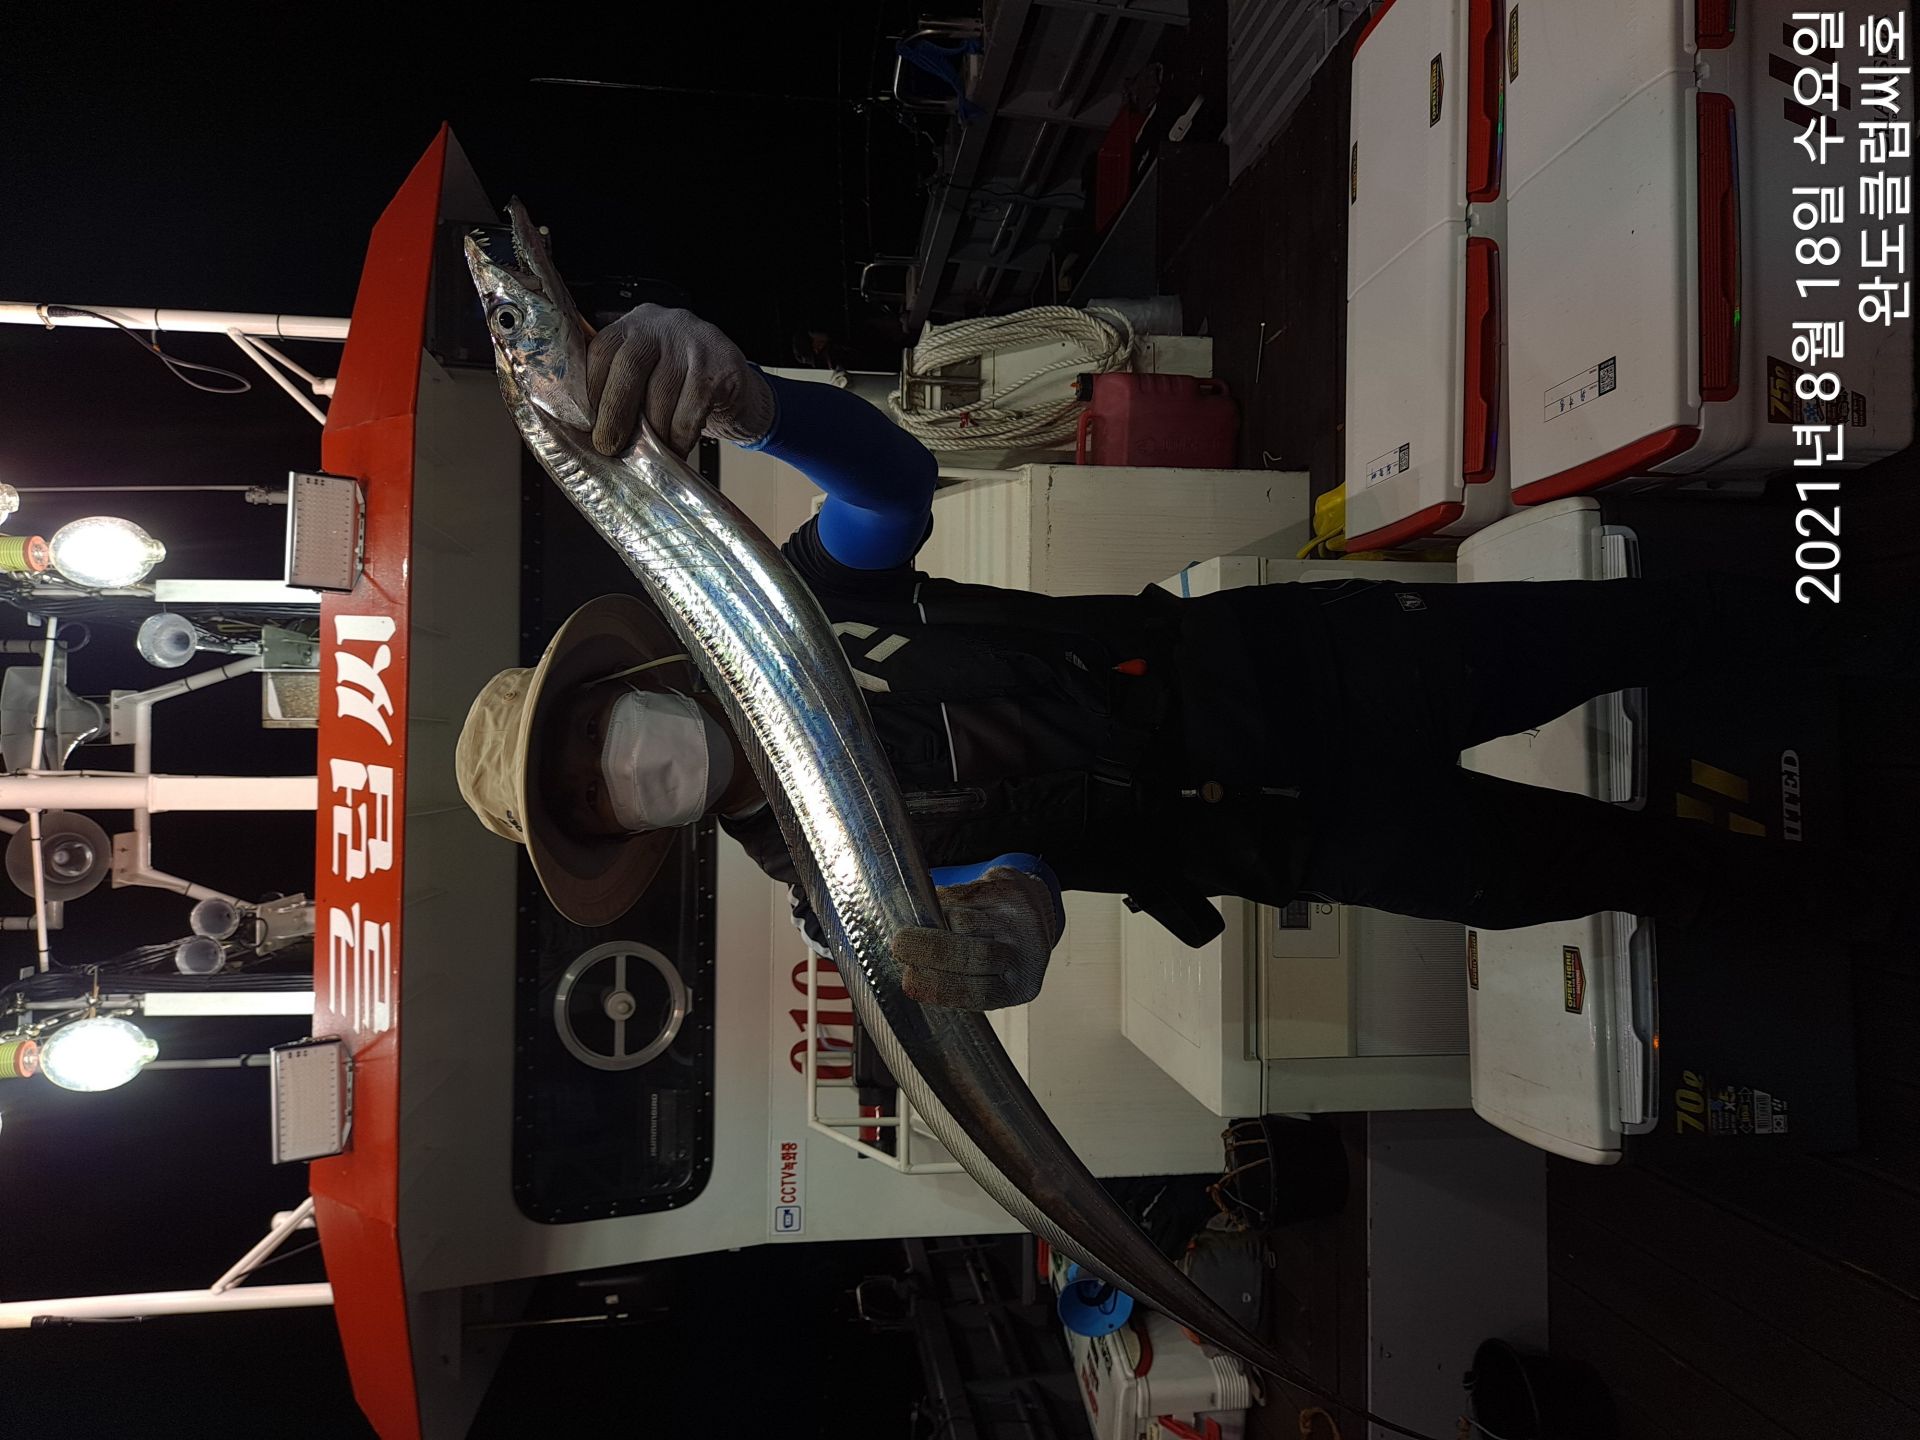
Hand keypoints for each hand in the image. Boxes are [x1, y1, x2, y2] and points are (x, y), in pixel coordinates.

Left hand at [585, 303, 775, 456]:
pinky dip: (679, 438)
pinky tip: (676, 449)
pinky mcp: (721, 367)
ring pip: (661, 395)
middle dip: (615, 413)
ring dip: (652, 433)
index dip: (590, 390)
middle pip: (629, 368)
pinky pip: (690, 411)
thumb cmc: (683, 391)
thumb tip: (585, 425)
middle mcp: (663, 325)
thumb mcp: (646, 379)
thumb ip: (617, 387)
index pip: (602, 350)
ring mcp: (695, 342)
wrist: (740, 395)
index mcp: (635, 325)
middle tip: (608, 446)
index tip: (585, 424)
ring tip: (647, 454)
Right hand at [893, 861, 1065, 1009]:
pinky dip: (942, 902)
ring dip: (934, 922)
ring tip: (924, 925)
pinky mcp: (1008, 888)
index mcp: (1019, 987)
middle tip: (899, 946)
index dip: (937, 986)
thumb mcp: (987, 979)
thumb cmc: (1001, 952)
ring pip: (961, 920)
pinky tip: (942, 906)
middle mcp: (1027, 953)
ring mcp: (1020, 918)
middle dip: (927, 949)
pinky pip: (962, 895)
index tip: (908, 980)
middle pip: (970, 954)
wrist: (1035, 909)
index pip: (975, 992)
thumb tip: (911, 976)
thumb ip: (955, 983)